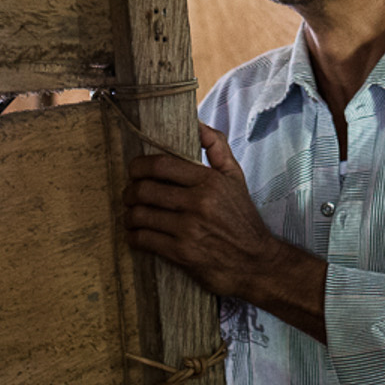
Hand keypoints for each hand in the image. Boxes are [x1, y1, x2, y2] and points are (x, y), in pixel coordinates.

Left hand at [125, 124, 326, 341]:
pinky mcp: (182, 254)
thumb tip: (196, 122)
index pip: (161, 165)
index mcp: (209, 181)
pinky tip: (136, 234)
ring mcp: (189, 229)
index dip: (139, 166)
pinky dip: (134, 236)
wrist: (256, 262)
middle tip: (129, 195)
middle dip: (130, 192)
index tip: (133, 170)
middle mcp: (198, 203)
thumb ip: (216, 147)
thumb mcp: (235, 178)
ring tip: (131, 215)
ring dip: (129, 215)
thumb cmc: (242, 218)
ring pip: (141, 215)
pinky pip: (144, 240)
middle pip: (146, 189)